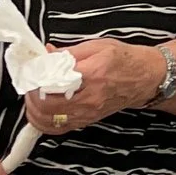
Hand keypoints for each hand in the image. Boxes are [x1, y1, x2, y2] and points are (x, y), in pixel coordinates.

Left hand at [25, 38, 164, 134]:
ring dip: (35, 111)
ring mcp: (88, 113)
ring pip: (50, 122)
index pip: (55, 82)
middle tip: (29, 85)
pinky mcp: (88, 121)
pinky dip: (45, 122)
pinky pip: (59, 129)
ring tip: (34, 97)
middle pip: (48, 107)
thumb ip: (68, 52)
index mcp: (92, 74)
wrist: (145, 78)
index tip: (31, 72)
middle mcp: (90, 98)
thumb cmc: (125, 60)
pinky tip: (42, 111)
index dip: (37, 79)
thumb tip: (46, 53)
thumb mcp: (97, 46)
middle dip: (32, 97)